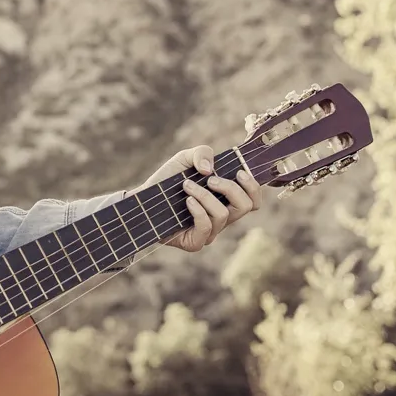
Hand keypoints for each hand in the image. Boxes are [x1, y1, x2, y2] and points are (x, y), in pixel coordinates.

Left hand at [136, 145, 260, 252]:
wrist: (142, 200)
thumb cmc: (166, 181)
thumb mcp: (184, 159)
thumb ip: (201, 153)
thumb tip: (209, 170)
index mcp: (225, 199)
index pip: (253, 199)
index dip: (253, 187)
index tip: (239, 172)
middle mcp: (222, 216)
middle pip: (247, 207)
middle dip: (231, 189)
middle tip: (211, 180)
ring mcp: (210, 231)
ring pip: (224, 214)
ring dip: (205, 195)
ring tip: (186, 186)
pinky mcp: (196, 242)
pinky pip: (207, 227)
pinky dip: (198, 210)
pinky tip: (186, 200)